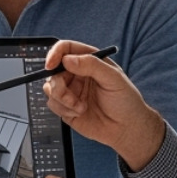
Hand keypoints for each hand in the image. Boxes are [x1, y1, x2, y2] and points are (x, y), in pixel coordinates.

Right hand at [41, 40, 165, 167]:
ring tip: (80, 106)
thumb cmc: (125, 101)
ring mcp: (71, 90)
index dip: (55, 53)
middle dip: (58, 84)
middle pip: (54, 70)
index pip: (66, 49)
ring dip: (63, 99)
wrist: (126, 129)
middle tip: (68, 95)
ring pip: (50, 88)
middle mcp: (77, 74)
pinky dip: (63, 109)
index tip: (51, 64)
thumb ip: (92, 65)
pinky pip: (53, 104)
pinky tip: (79, 112)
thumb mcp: (113, 79)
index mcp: (89, 61)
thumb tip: (67, 59)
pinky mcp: (66, 107)